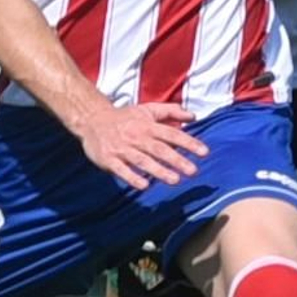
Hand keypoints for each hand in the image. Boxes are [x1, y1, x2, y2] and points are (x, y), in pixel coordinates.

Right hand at [79, 101, 207, 189]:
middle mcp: (137, 136)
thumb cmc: (125, 117)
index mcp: (148, 125)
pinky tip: (144, 186)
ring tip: (175, 180)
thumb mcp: (147, 110)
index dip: (188, 143)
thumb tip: (194, 116)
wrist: (92, 120)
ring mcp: (122, 148)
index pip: (172, 134)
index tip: (204, 152)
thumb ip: (171, 111)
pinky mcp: (109, 159)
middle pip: (160, 149)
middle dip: (177, 160)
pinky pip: (121, 169)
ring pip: (142, 160)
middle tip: (193, 171)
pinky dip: (132, 177)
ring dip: (159, 171)